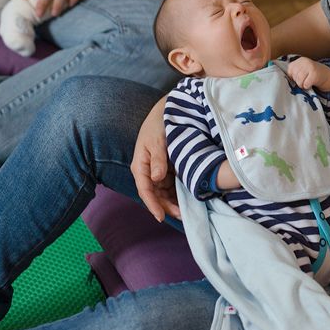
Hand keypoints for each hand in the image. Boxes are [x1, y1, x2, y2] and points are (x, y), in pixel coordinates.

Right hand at [131, 97, 180, 221]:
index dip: (152, 205)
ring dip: (173, 202)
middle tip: (182, 216)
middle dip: (167, 207)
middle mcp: (147, 172)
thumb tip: (156, 178)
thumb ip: (157, 159)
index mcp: (140, 166)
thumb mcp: (157, 140)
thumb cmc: (157, 125)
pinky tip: (189, 198)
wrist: (165, 113)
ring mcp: (157, 171)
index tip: (161, 217)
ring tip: (188, 211)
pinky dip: (178, 192)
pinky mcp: (166, 169)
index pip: (144, 190)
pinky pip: (171, 185)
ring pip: (164, 193)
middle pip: (155, 195)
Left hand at [287, 57, 329, 91]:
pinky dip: (307, 86)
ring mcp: (310, 67)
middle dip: (298, 81)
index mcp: (300, 60)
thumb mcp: (303, 69)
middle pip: (294, 76)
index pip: (290, 70)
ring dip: (302, 85)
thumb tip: (286, 80)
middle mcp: (305, 62)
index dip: (293, 76)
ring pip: (299, 80)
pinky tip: (310, 84)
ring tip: (306, 83)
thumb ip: (294, 72)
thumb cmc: (311, 74)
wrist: (326, 75)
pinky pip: (306, 84)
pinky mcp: (315, 74)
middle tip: (304, 81)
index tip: (298, 77)